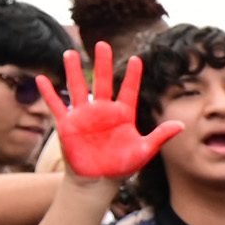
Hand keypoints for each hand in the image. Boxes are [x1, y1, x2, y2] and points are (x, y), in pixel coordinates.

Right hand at [38, 46, 181, 181]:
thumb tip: (182, 126)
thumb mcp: (145, 150)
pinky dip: (49, 93)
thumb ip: (161, 136)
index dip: (133, 76)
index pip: (129, 90)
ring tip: (70, 53)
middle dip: (103, 63)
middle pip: (103, 82)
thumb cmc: (122, 166)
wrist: (99, 180)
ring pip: (78, 88)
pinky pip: (56, 105)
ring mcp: (84, 116)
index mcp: (123, 115)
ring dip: (73, 71)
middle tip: (102, 44)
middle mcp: (103, 111)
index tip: (136, 58)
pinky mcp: (68, 124)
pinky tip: (42, 79)